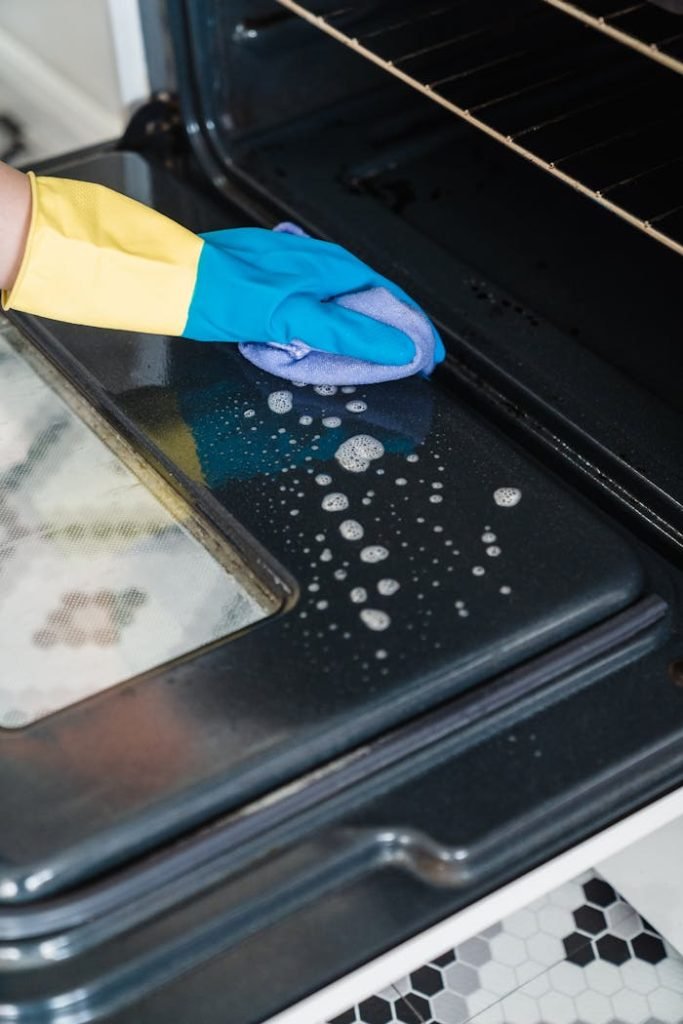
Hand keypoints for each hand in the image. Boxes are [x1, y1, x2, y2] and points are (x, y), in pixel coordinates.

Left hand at [185, 228, 431, 364]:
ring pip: (347, 305)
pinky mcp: (278, 284)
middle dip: (395, 332)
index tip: (430, 358)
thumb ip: (350, 333)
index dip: (414, 329)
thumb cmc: (231, 293)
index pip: (393, 299)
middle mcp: (322, 265)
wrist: (179, 280)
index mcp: (334, 268)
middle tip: (410, 364)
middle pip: (373, 302)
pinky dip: (335, 328)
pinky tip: (330, 344)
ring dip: (366, 331)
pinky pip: (320, 308)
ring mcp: (299, 274)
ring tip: (379, 360)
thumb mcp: (298, 317)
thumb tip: (400, 346)